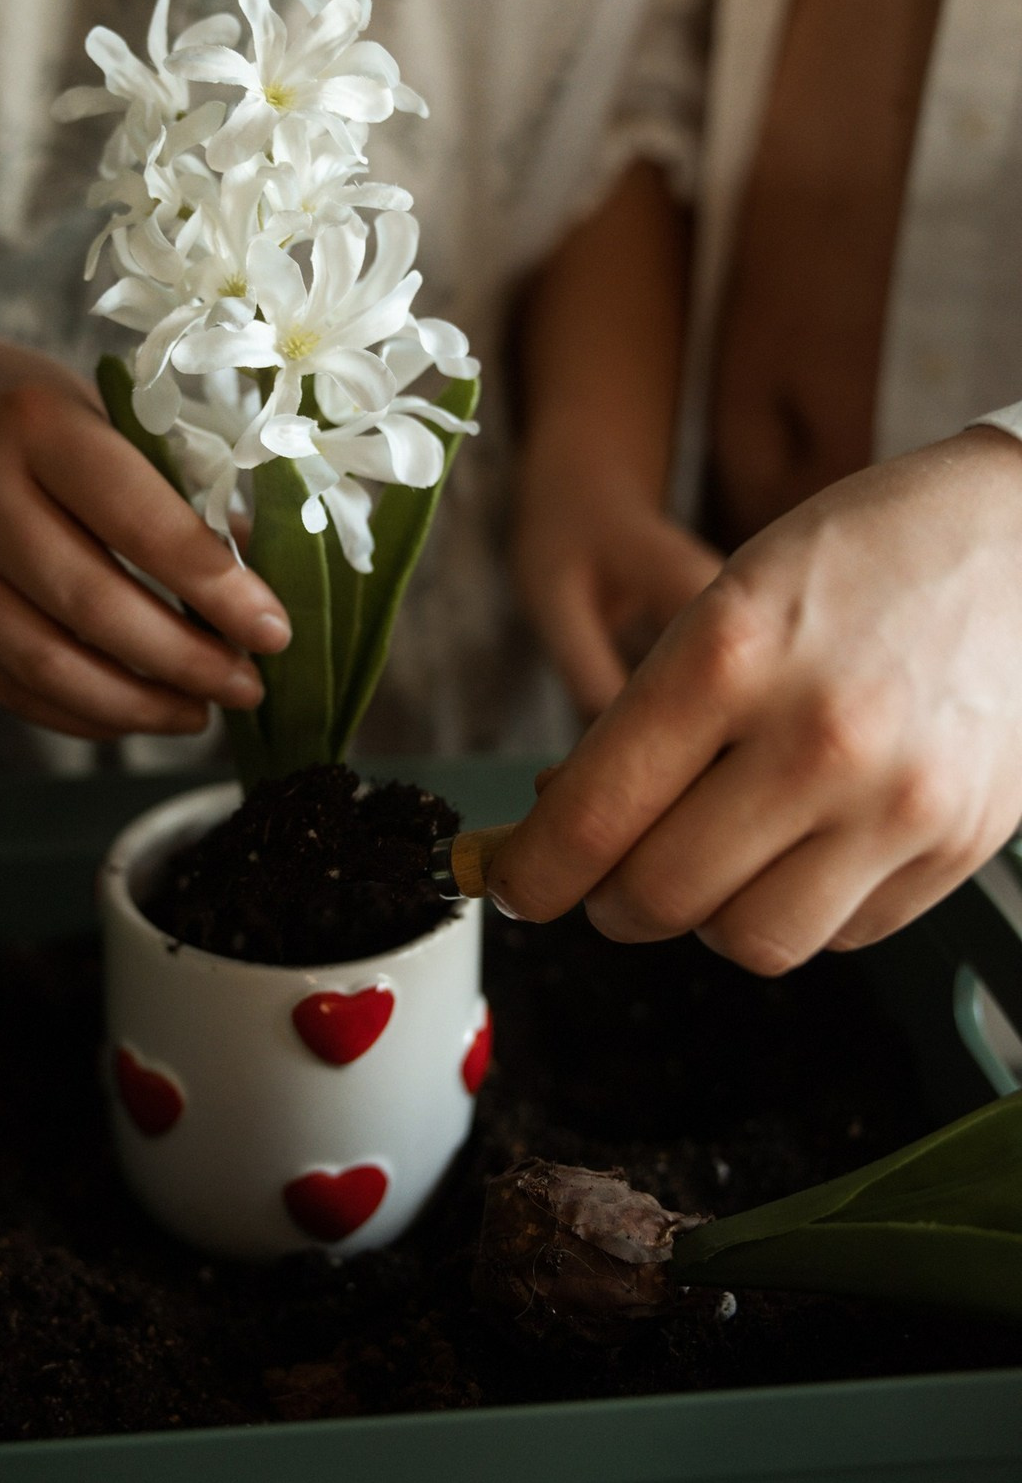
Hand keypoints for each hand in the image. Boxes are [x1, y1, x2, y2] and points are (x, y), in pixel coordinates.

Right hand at [0, 263, 289, 740]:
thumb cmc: (19, 411)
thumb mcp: (97, 410)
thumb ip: (174, 486)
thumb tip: (259, 575)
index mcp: (34, 422)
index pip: (138, 519)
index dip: (214, 586)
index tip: (275, 631)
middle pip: (91, 604)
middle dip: (185, 660)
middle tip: (249, 685)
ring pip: (44, 663)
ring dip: (136, 704)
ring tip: (201, 712)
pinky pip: (6, 688)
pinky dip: (80, 714)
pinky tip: (134, 714)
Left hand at [491, 429, 1021, 972]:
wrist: (1019, 540)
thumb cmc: (856, 557)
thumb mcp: (725, 601)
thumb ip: (645, 718)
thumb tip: (563, 821)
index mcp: (731, 654)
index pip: (594, 816)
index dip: (531, 872)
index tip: (511, 884)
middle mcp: (818, 735)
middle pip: (661, 897)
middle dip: (609, 900)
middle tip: (607, 874)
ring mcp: (900, 799)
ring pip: (750, 941)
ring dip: (706, 917)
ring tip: (710, 857)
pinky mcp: (959, 843)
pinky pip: (840, 935)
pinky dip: (797, 908)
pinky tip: (798, 844)